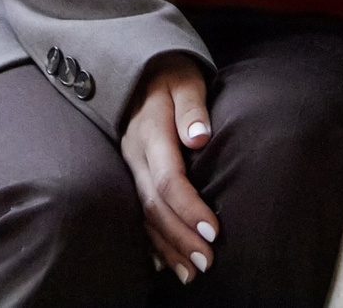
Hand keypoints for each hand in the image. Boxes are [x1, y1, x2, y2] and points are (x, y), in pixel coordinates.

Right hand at [120, 53, 217, 283]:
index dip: (190, 208)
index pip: (168, 179)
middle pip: (154, 205)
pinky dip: (152, 241)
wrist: (138, 70)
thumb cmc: (171, 75)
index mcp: (150, 134)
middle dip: (180, 237)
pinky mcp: (130, 175)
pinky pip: (137, 213)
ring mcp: (129, 168)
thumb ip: (193, 108)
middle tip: (207, 262)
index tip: (214, 231)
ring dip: (167, 246)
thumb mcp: (185, 80)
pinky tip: (166, 262)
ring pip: (144, 215)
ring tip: (191, 273)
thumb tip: (200, 137)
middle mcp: (135, 155)